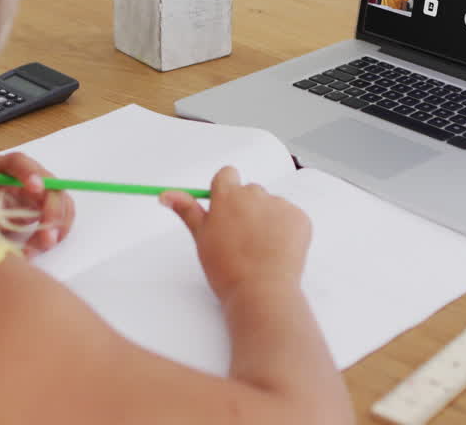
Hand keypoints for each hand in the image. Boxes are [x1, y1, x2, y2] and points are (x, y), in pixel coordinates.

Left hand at [0, 152, 74, 254]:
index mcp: (6, 166)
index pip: (21, 163)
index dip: (31, 174)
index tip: (36, 189)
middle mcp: (28, 174)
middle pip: (52, 185)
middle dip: (53, 211)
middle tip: (47, 236)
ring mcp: (41, 191)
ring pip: (62, 202)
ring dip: (58, 225)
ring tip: (41, 246)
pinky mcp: (46, 207)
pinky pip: (61, 217)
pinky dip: (57, 232)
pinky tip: (42, 245)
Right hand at [160, 166, 310, 302]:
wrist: (261, 292)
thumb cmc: (227, 269)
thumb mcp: (201, 237)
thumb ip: (187, 210)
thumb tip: (165, 194)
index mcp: (227, 196)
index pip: (227, 174)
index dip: (226, 192)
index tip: (225, 211)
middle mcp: (255, 194)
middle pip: (250, 191)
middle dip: (246, 209)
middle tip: (241, 238)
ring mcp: (280, 205)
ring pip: (271, 205)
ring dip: (266, 219)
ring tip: (260, 249)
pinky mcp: (300, 218)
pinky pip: (291, 217)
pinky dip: (286, 230)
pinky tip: (277, 251)